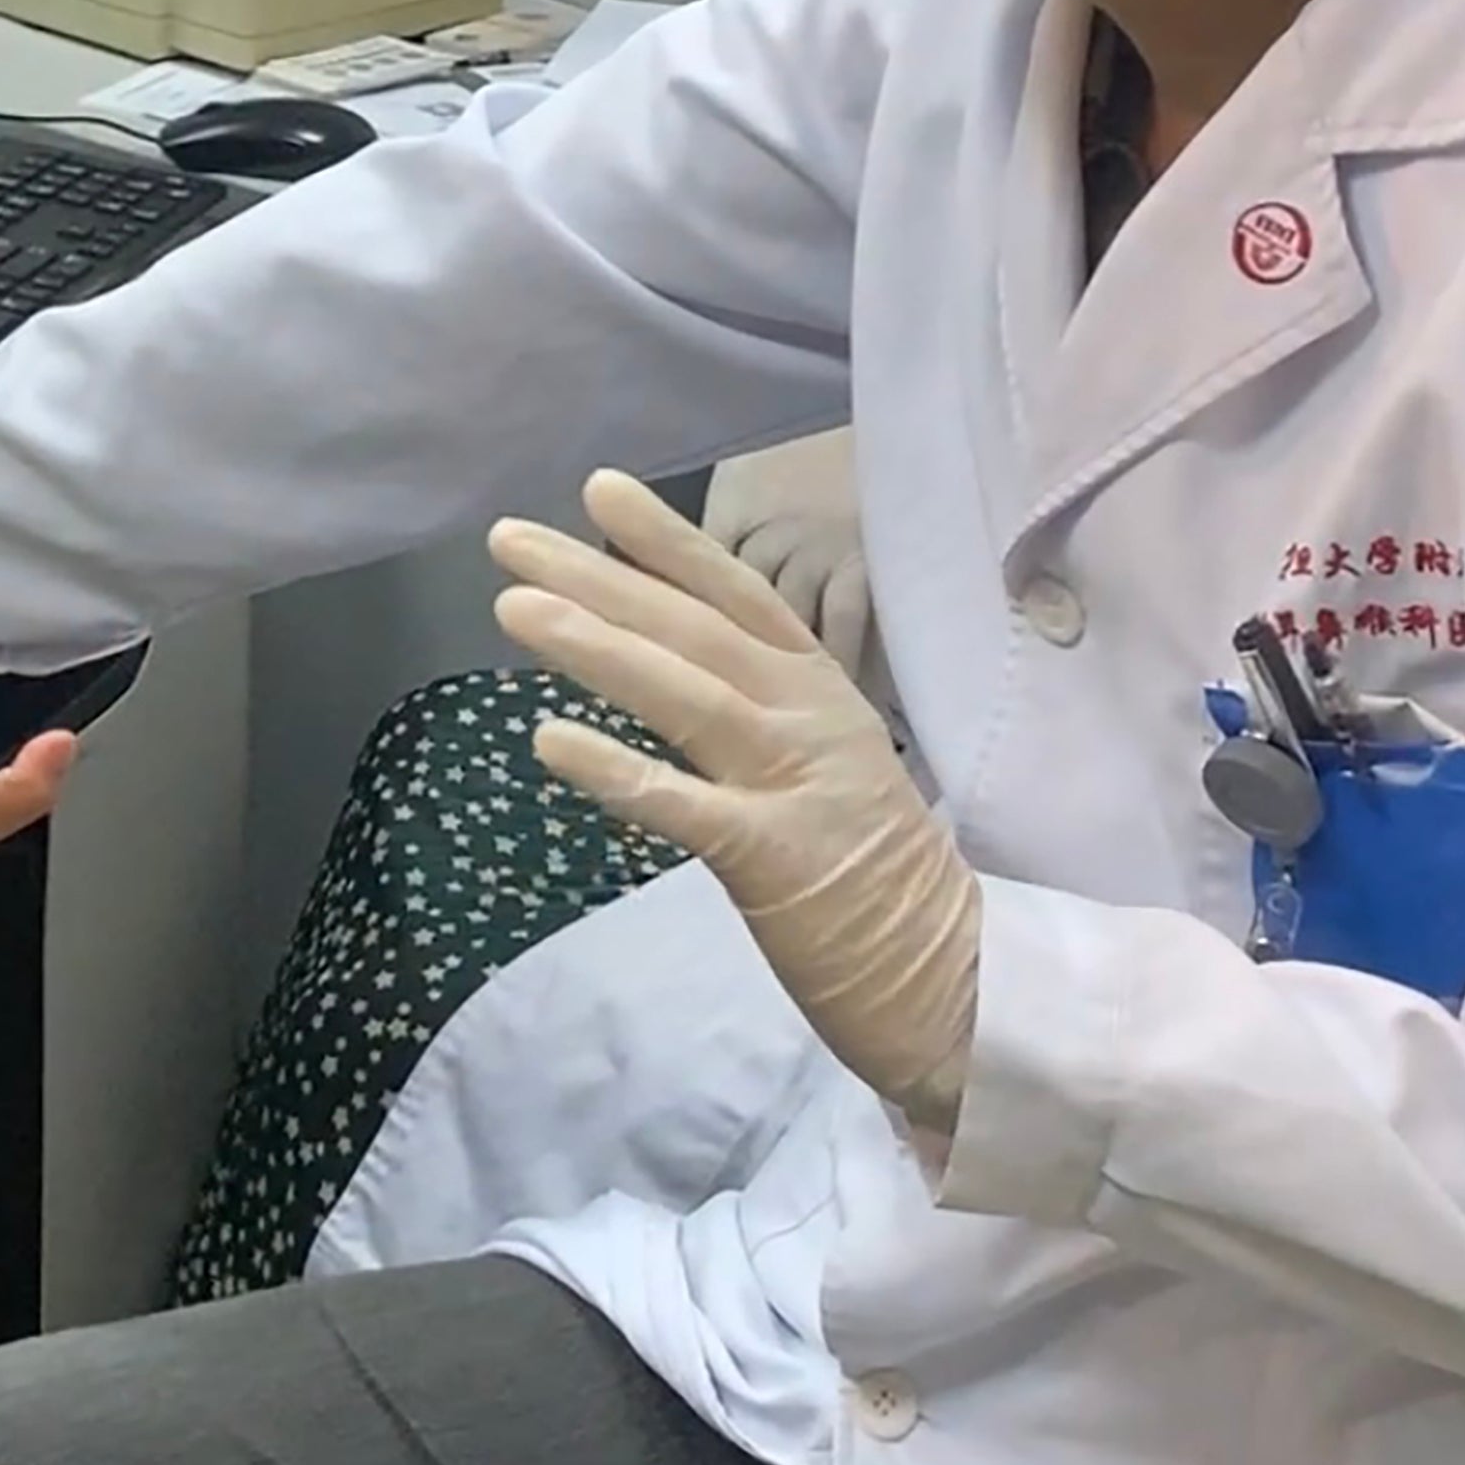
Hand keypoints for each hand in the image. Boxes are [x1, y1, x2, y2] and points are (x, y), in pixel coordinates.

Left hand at [495, 471, 977, 1131]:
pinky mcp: (775, 857)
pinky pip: (682, 805)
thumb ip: (756, 706)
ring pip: (686, 696)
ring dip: (597, 646)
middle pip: (693, 630)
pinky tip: (548, 742)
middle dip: (597, 577)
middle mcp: (808, 717)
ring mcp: (795, 782)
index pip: (736, 595)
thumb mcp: (825, 759)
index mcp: (820, 688)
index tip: (597, 490)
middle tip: (508, 539)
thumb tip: (666, 658)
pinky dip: (616, 770)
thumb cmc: (874, 871)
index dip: (667, 541)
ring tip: (514, 608)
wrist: (955, 974)